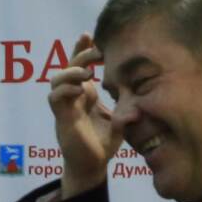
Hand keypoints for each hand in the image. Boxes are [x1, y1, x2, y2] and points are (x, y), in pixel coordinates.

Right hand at [47, 33, 117, 197]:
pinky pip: (55, 99)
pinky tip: (79, 90)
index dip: (81, 48)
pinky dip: (65, 91)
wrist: (93, 166)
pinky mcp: (62, 119)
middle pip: (68, 66)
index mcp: (84, 93)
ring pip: (56, 80)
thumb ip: (129, 105)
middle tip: (97, 53)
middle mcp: (73, 97)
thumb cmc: (104, 143)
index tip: (91, 35)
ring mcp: (65, 107)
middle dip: (80, 55)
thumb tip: (146, 94)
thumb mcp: (121, 119)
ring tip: (86, 72)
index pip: (79, 65)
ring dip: (70, 72)